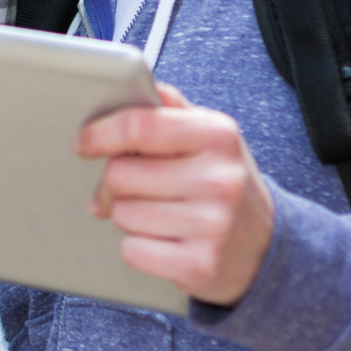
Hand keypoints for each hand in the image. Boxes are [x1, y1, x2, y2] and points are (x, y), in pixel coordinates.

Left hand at [77, 84, 274, 307]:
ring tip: (159, 215)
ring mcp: (212, 224)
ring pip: (123, 214)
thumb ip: (170, 107)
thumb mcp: (209, 135)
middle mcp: (218, 178)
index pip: (139, 126)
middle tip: (132, 189)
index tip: (83, 143)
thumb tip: (130, 84)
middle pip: (120, 174)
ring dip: (127, 216)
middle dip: (113, 183)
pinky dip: (138, 248)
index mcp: (217, 135)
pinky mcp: (200, 265)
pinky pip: (133, 250)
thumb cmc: (223, 183)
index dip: (100, 134)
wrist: (266, 248)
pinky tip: (165, 242)